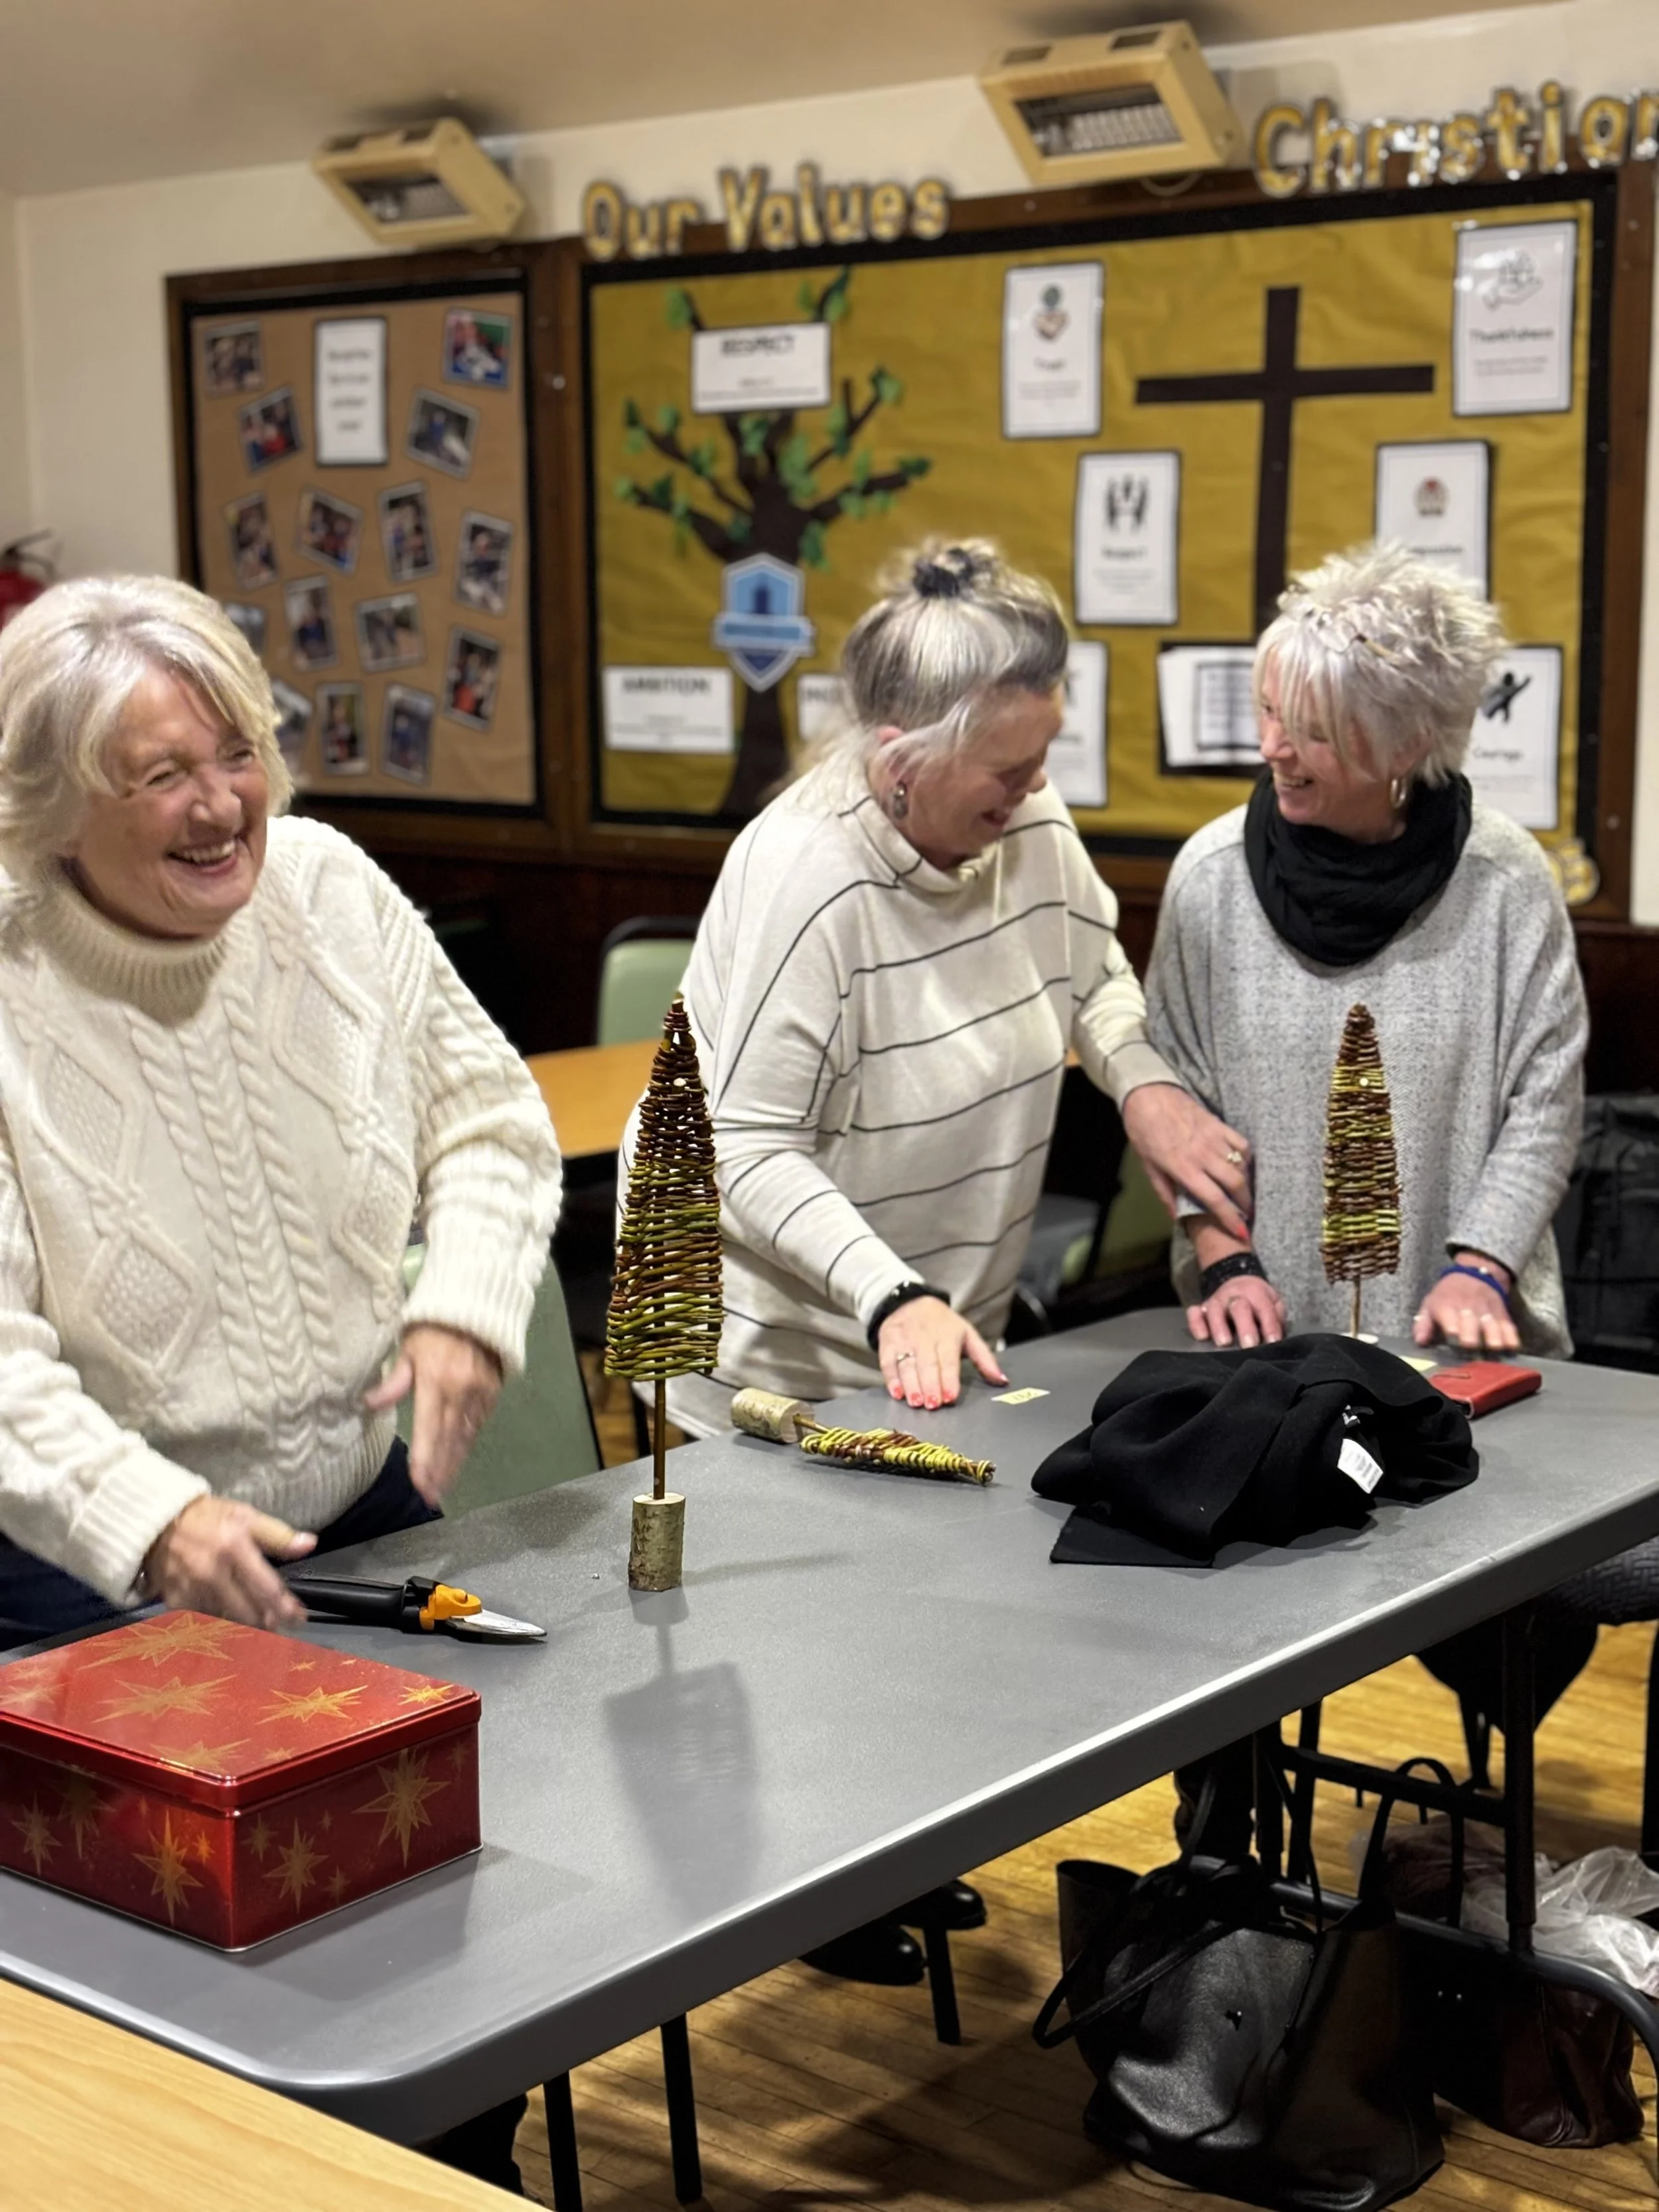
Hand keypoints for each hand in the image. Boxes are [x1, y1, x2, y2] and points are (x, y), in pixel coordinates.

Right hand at [143, 1496, 315, 1627]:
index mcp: (234, 1549)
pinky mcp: (175, 1602)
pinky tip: (229, 1623)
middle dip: (268, 1623)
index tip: (299, 1618)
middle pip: (249, 1614)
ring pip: (227, 1622)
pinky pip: (204, 1622)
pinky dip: (219, 1624)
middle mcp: (212, 1574)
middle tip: (280, 1625)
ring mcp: (192, 1590)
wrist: (157, 1523)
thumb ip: (278, 1535)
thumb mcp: (246, 1516)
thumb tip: (308, 1544)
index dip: (286, 1608)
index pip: (267, 1589)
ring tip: (258, 1626)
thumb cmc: (207, 1518)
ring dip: (245, 1628)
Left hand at [362, 1324, 502, 1503]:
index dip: (425, 1459)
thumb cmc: (434, 1328)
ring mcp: (481, 1394)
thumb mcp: (409, 1348)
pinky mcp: (493, 1392)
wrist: (477, 1305)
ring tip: (443, 1487)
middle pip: (449, 1440)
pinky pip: (478, 1424)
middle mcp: (462, 1393)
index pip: (429, 1429)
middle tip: (431, 1498)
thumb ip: (394, 1381)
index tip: (420, 1484)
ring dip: (453, 1464)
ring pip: (465, 1437)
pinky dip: (466, 1444)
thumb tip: (369, 1404)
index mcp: (437, 1382)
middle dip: (439, 1472)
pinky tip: (459, 1458)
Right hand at [877, 1297, 1006, 1411]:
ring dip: (911, 1385)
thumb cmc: (943, 1324)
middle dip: (930, 1385)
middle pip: (927, 1364)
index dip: (949, 1379)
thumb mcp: (967, 1334)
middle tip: (932, 1405)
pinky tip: (897, 1393)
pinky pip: (888, 1362)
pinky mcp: (888, 1342)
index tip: (950, 1397)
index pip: (948, 1360)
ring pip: (907, 1364)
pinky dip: (891, 1378)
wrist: (910, 1301)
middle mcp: (925, 1337)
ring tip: (916, 1403)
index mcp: (947, 1335)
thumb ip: (985, 1359)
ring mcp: (904, 1339)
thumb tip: (1002, 1380)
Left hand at [1121, 1084, 1252, 1242]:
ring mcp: (1214, 1138)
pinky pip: (1242, 1145)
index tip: (1242, 1233)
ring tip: (1245, 1196)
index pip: (1214, 1198)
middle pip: (1235, 1183)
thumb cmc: (1143, 1132)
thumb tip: (1178, 1217)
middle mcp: (1202, 1154)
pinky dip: (1247, 1159)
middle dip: (1246, 1204)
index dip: (1231, 1218)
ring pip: (1241, 1165)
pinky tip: (1243, 1168)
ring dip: (1247, 1184)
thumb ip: (1165, 1192)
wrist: (1148, 1094)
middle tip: (1247, 1215)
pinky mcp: (1220, 1124)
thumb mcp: (1148, 1166)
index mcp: (1183, 1167)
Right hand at [1187, 1272, 1285, 1348]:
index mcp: (1255, 1293)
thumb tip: (1276, 1339)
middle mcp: (1234, 1296)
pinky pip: (1194, 1313)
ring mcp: (1216, 1302)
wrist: (1237, 1282)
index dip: (1270, 1326)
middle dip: (1244, 1327)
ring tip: (1224, 1343)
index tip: (1273, 1342)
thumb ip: (1276, 1318)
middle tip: (1249, 1345)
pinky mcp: (1201, 1309)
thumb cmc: (1257, 1300)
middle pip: (1239, 1308)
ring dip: (1219, 1326)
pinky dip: (1195, 1323)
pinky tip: (1202, 1337)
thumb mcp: (1273, 1302)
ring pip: (1214, 1310)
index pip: (1264, 1309)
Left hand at [1413, 1260, 1518, 1353]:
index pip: (1450, 1323)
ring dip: (1494, 1341)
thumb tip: (1420, 1342)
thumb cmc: (1447, 1294)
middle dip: (1472, 1341)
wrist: (1475, 1274)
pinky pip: (1510, 1328)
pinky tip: (1512, 1349)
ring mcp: (1488, 1313)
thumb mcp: (1430, 1304)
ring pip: (1493, 1329)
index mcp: (1448, 1307)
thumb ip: (1423, 1324)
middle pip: (1472, 1328)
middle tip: (1472, 1352)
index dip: (1452, 1336)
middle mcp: (1469, 1310)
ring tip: (1493, 1352)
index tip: (1453, 1345)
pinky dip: (1511, 1339)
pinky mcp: (1503, 1315)